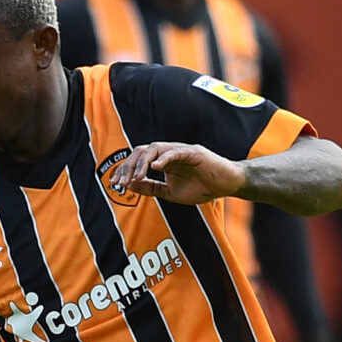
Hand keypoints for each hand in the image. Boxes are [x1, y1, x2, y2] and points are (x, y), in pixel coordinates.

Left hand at [114, 141, 243, 205]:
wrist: (227, 185)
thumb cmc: (202, 187)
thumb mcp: (171, 193)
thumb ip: (152, 188)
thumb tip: (130, 186)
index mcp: (163, 161)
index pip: (139, 159)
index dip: (125, 169)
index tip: (114, 182)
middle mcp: (169, 153)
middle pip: (142, 151)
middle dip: (129, 165)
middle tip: (121, 182)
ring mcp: (181, 151)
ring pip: (155, 148)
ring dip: (142, 163)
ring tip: (135, 177)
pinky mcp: (195, 152)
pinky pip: (176, 152)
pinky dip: (164, 159)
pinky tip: (155, 168)